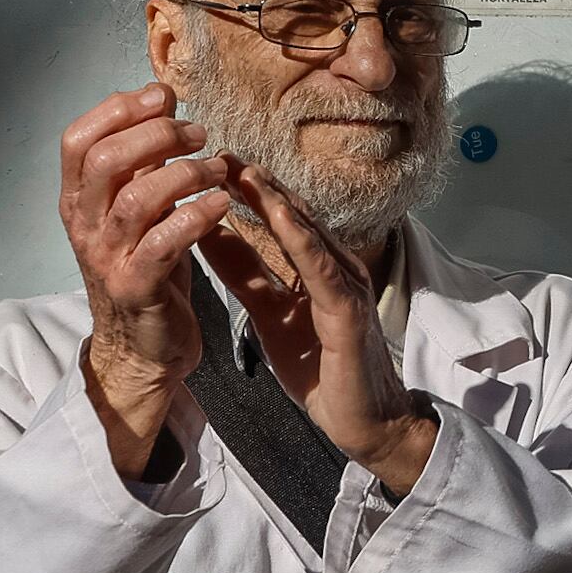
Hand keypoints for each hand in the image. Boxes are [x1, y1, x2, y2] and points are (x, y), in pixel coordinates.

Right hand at [60, 84, 237, 474]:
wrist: (142, 347)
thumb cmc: (148, 267)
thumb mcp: (139, 210)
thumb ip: (142, 164)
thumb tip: (161, 104)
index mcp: (78, 200)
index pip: (77, 140)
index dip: (118, 109)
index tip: (163, 96)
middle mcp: (83, 225)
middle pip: (105, 160)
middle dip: (156, 134)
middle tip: (199, 133)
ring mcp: (106, 257)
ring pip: (136, 198)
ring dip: (184, 173)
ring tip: (218, 168)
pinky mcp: (135, 287)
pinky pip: (162, 244)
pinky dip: (196, 216)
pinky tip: (223, 205)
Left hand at [202, 168, 437, 495]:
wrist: (364, 422)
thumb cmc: (322, 369)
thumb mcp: (269, 313)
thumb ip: (245, 274)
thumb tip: (208, 234)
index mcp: (317, 268)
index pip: (280, 220)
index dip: (247, 190)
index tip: (210, 162)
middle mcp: (337, 268)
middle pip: (294, 216)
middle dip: (257, 184)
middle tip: (218, 150)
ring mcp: (348, 287)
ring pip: (309, 234)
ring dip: (276, 201)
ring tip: (242, 171)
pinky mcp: (350, 312)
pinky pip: (323, 270)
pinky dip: (300, 240)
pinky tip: (280, 217)